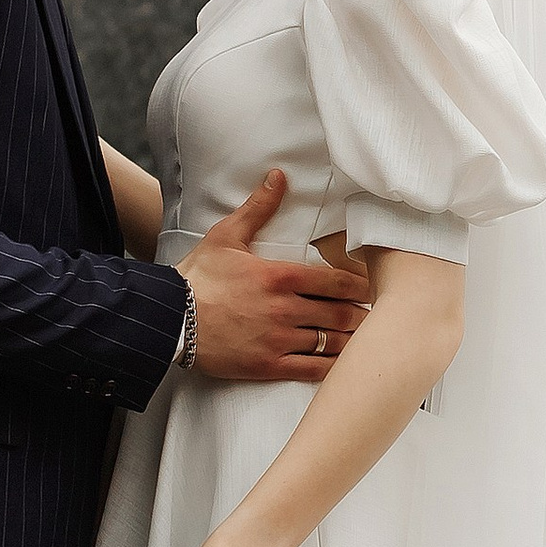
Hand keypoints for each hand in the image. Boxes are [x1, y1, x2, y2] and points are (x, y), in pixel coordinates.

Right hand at [184, 170, 370, 385]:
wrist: (169, 319)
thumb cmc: (198, 277)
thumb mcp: (227, 236)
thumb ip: (258, 208)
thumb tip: (278, 177)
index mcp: (280, 276)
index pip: (336, 281)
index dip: (360, 285)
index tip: (372, 286)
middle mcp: (285, 309)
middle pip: (340, 313)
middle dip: (362, 314)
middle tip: (376, 314)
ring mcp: (278, 340)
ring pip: (330, 342)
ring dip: (352, 340)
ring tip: (366, 339)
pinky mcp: (267, 366)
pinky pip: (310, 369)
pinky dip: (332, 367)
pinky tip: (343, 365)